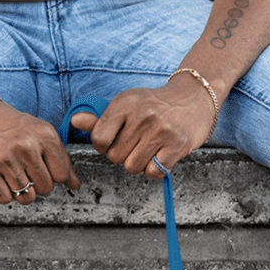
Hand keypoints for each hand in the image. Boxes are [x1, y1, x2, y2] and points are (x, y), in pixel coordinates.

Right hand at [0, 101, 79, 204]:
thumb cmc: (5, 121)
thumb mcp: (37, 130)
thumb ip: (59, 157)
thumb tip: (75, 184)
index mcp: (44, 135)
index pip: (62, 174)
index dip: (55, 175)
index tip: (45, 169)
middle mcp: (26, 147)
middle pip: (45, 188)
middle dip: (37, 184)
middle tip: (25, 170)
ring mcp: (5, 160)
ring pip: (26, 197)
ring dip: (20, 191)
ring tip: (12, 174)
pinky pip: (5, 199)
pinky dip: (3, 194)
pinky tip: (0, 178)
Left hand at [69, 77, 216, 178]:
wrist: (194, 97)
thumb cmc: (155, 104)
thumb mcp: (127, 103)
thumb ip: (100, 118)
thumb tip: (74, 122)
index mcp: (125, 104)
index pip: (99, 139)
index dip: (103, 145)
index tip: (114, 140)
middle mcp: (142, 116)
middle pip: (115, 157)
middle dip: (122, 155)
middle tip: (136, 143)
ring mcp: (161, 131)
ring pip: (132, 167)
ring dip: (138, 164)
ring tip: (148, 149)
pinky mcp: (177, 145)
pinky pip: (153, 172)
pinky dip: (154, 169)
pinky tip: (160, 155)